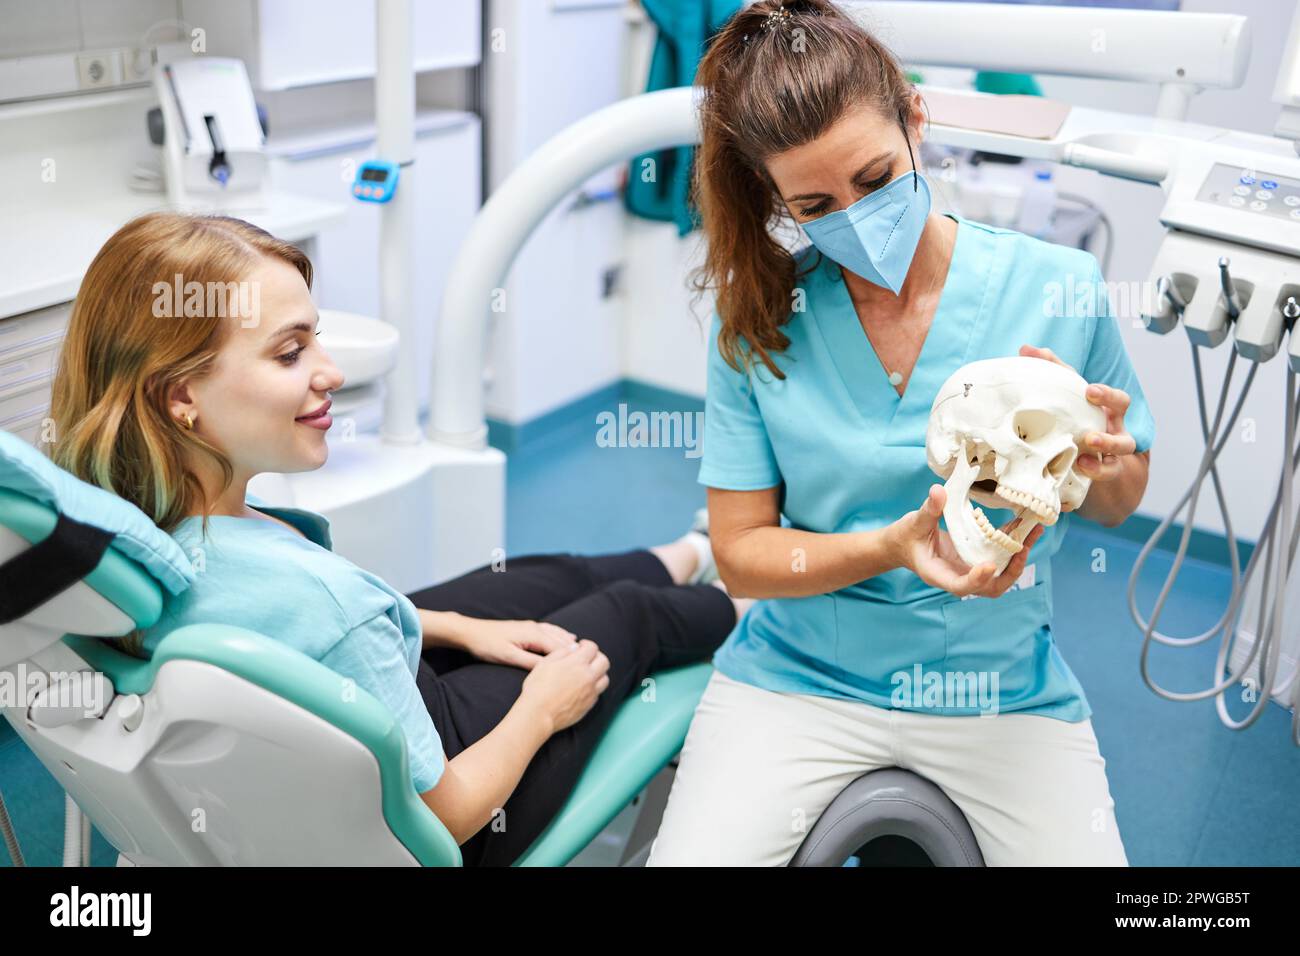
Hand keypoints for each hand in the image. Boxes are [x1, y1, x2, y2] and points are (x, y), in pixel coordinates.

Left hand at [456, 618, 578, 669]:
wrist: (470, 632)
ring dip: (571, 642)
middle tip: (594, 660)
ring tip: (585, 651)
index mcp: (533, 635)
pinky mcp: (527, 629)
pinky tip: (568, 638)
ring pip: (558, 634)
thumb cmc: (487, 645)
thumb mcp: (508, 657)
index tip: (587, 666)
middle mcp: (535, 628)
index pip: (559, 646)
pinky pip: (551, 631)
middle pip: (562, 639)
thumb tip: (548, 668)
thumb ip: (529, 662)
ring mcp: (532, 626)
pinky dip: (562, 636)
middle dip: (577, 649)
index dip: (574, 656)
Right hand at [520, 639, 610, 733]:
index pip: (592, 648)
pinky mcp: (589, 705)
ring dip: (598, 672)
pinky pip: (598, 693)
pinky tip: (583, 687)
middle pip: (604, 662)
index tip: (582, 646)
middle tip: (587, 657)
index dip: (587, 645)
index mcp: (578, 663)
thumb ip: (562, 652)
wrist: (538, 713)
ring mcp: (590, 692)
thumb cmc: (538, 689)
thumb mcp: (545, 663)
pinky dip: (594, 687)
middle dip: (597, 656)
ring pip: (605, 678)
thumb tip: (573, 648)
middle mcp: (588, 677)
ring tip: (588, 673)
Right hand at [891, 484, 1045, 597]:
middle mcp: (957, 576)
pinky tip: (1023, 527)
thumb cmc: (906, 537)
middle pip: (989, 587)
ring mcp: (969, 570)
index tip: (988, 565)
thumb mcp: (914, 522)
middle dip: (1010, 571)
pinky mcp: (976, 560)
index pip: (960, 586)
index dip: (976, 580)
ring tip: (1032, 533)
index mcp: (938, 574)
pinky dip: (1013, 547)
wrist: (903, 544)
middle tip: (1022, 548)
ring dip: (1018, 558)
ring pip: (1000, 575)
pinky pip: (999, 559)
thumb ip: (929, 509)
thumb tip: (939, 490)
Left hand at [1019, 344, 1137, 498]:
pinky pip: (1109, 470)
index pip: (1111, 393)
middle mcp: (1114, 424)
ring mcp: (1114, 448)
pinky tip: (1082, 465)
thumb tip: (1026, 348)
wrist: (1090, 465)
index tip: (1088, 390)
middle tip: (1091, 396)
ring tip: (1089, 440)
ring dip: (1107, 441)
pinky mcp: (1108, 469)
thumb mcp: (1066, 401)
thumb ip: (1050, 375)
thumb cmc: (1077, 425)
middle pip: (1122, 406)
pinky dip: (1097, 468)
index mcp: (1104, 407)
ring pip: (1124, 444)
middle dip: (1109, 399)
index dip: (1103, 391)